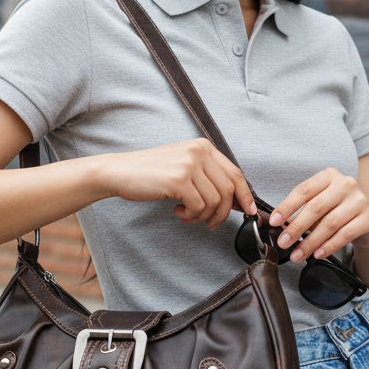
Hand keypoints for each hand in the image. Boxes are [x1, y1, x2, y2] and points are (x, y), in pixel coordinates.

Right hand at [100, 137, 257, 229]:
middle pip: (229, 189)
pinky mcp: (179, 180)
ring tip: (187, 215)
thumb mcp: (184, 165)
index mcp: (203, 146)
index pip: (235, 173)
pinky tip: (177, 212)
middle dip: (223, 212)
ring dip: (203, 216)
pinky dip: (191, 216)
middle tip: (210, 223)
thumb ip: (208, 176)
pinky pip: (199, 207)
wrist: (119, 172)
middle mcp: (199, 151)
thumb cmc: (151, 173)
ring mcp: (189, 164)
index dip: (244, 195)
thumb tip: (236, 200)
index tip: (248, 211)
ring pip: (215, 201)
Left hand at [267, 167, 368, 261]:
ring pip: (329, 223)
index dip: (287, 206)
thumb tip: (280, 227)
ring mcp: (360, 200)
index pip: (304, 190)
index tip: (274, 221)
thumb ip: (303, 211)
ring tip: (297, 255)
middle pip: (315, 207)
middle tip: (282, 243)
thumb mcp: (321, 205)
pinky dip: (329, 246)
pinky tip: (318, 254)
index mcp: (329, 176)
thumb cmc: (339, 212)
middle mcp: (346, 184)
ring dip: (310, 242)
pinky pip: (345, 234)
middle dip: (296, 227)